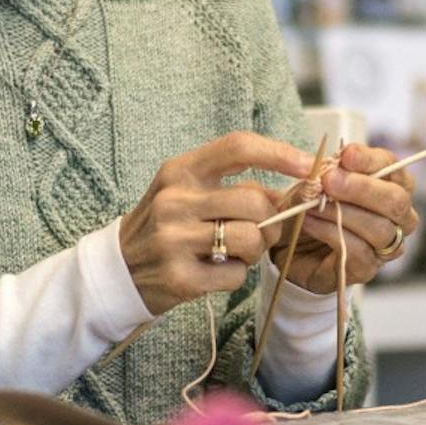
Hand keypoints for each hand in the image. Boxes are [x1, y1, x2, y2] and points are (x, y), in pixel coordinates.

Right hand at [120, 133, 318, 316]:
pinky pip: (237, 275)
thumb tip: (292, 191)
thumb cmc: (165, 224)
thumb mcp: (187, 192)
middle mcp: (173, 201)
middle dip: (272, 219)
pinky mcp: (180, 277)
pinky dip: (236, 275)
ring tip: (236, 251)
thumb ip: (232, 186)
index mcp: (179, 171)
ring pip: (251, 239)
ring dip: (256, 250)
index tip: (306, 165)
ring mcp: (174, 240)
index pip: (237, 147)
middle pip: (254, 200)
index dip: (277, 153)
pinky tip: (214, 270)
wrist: (119, 268)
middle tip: (263, 229)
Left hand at [277, 143, 420, 295]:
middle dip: (362, 188)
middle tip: (329, 180)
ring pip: (380, 228)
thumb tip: (332, 165)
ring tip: (312, 204)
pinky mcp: (366, 269)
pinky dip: (330, 233)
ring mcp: (384, 246)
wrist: (288, 244)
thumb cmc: (309, 206)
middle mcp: (397, 218)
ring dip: (342, 212)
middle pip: (396, 201)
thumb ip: (327, 171)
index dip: (372, 160)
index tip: (346, 155)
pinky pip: (358, 251)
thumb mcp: (313, 182)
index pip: (394, 168)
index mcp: (389, 187)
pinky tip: (309, 222)